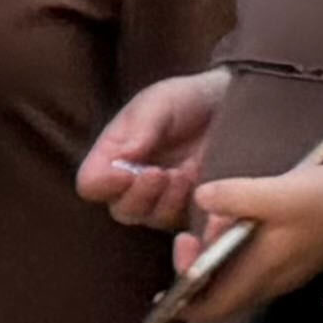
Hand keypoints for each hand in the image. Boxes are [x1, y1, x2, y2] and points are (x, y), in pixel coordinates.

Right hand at [80, 69, 234, 230]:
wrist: (231, 101)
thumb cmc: (187, 100)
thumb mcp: (159, 103)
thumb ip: (138, 129)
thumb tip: (120, 161)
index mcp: (114, 159)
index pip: (91, 185)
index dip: (103, 184)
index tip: (124, 172)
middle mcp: (134, 186)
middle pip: (122, 210)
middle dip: (140, 194)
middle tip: (160, 172)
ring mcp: (165, 200)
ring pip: (152, 219)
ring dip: (167, 200)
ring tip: (183, 173)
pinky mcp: (195, 209)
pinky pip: (187, 223)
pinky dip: (190, 207)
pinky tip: (199, 182)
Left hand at [159, 159, 322, 322]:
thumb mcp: (278, 192)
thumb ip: (235, 197)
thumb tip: (200, 199)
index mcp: (261, 273)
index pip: (210, 308)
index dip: (180, 301)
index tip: (169, 276)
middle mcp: (269, 281)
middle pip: (217, 294)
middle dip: (194, 270)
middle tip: (190, 237)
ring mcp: (282, 272)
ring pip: (233, 277)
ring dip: (215, 256)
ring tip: (216, 221)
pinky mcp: (292, 259)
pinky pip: (251, 264)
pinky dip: (235, 248)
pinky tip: (238, 218)